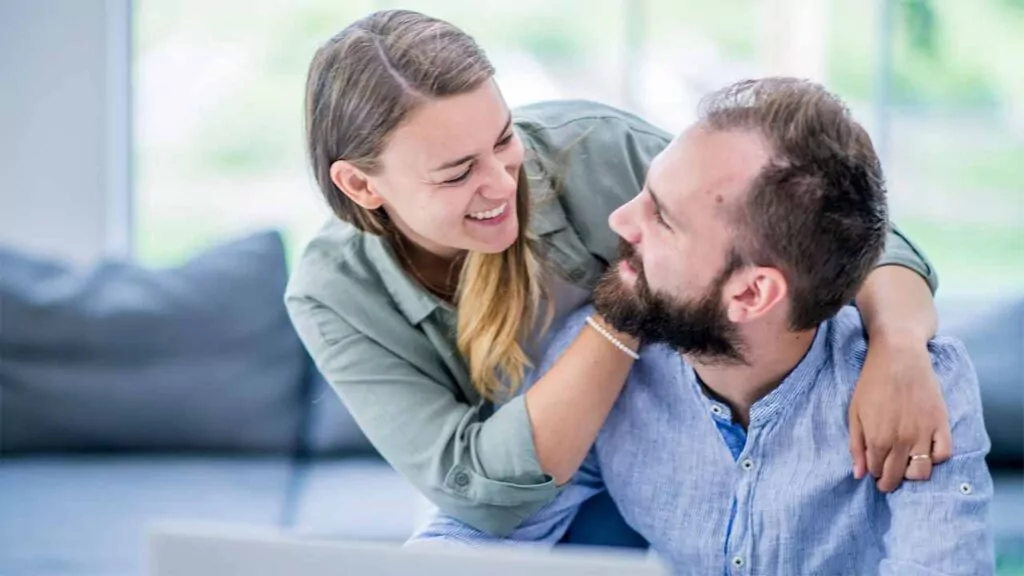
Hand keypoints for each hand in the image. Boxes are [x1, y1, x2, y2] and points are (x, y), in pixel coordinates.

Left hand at [848, 336, 951, 491]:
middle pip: (898, 476)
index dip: (874, 473)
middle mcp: (902, 441)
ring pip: (922, 472)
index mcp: (878, 439)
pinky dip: (935, 459)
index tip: (874, 470)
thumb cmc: (872, 382)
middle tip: (887, 479)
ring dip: (912, 475)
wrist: (899, 357)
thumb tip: (859, 474)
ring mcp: (924, 434)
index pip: (877, 471)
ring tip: (906, 467)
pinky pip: (944, 454)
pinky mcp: (941, 423)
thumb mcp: (854, 413)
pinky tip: (925, 453)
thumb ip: (856, 445)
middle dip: (890, 481)